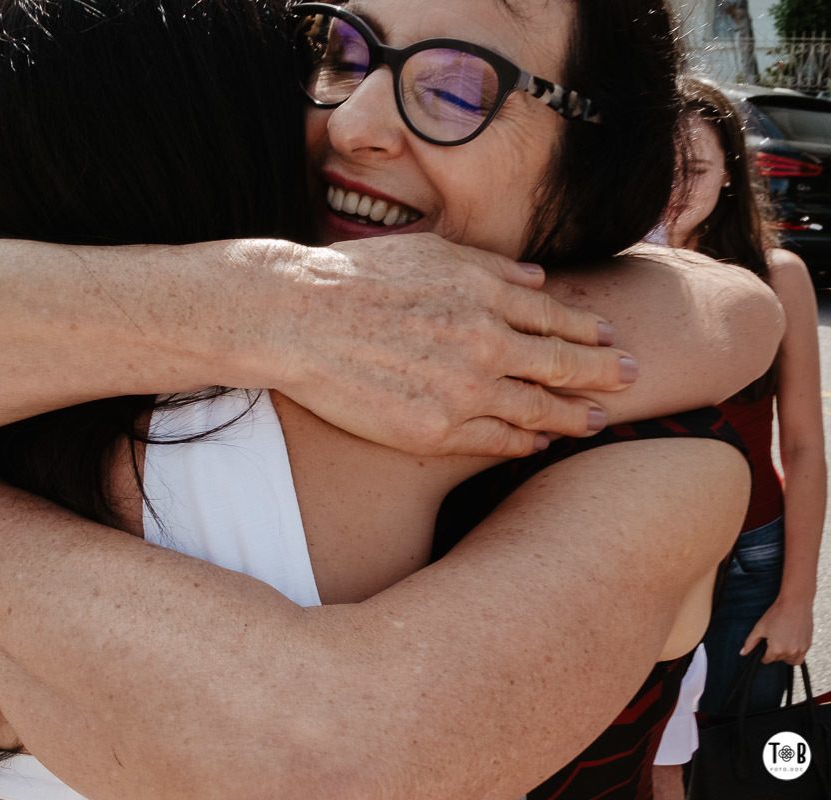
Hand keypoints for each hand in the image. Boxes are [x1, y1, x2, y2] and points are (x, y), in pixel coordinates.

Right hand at [272, 234, 634, 457]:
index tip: (612, 339)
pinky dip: (524, 442)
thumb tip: (539, 278)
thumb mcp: (429, 250)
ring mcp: (462, 390)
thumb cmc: (356, 277)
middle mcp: (485, 342)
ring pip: (537, 409)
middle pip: (563, 365)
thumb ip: (491, 266)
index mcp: (485, 293)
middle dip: (605, 373)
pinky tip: (537, 442)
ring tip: (598, 422)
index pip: (556, 316)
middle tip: (635, 379)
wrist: (298, 319)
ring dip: (573, 416)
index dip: (590, 331)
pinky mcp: (434, 430)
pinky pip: (495, 440)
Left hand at [742, 595, 814, 665]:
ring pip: (790, 660)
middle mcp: (790, 652)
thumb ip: (750, 642)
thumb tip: (742, 653)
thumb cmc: (776, 614)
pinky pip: (800, 657)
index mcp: (776, 649)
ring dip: (784, 656)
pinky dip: (794, 653)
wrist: (795, 604)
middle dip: (773, 653)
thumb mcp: (759, 628)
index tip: (763, 647)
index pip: (767, 659)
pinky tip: (790, 643)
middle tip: (772, 640)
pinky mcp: (808, 645)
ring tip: (781, 643)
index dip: (763, 654)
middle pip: (778, 659)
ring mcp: (801, 649)